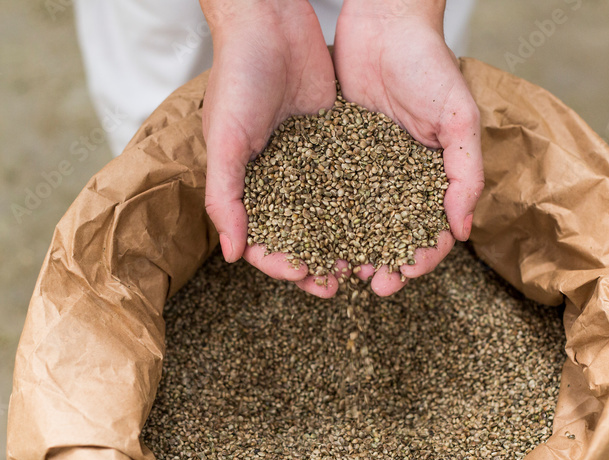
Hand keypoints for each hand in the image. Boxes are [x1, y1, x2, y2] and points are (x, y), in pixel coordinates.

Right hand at [200, 0, 340, 296]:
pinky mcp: (339, 145)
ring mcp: (310, 166)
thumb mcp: (225, 141)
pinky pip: (353, 184)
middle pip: (299, 238)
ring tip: (364, 264)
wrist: (270, 23)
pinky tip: (383, 225)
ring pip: (330, 218)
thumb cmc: (236, 78)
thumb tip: (232, 256)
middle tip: (338, 284)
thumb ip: (226, 197)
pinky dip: (366, 207)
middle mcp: (279, 183)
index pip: (262, 241)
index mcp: (246, 187)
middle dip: (316, 265)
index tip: (302, 274)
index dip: (279, 263)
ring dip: (344, 244)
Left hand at [334, 0, 482, 295]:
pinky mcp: (335, 155)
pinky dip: (323, 219)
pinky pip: (329, 194)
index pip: (433, 232)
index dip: (421, 258)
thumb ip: (465, 173)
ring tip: (339, 270)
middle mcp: (400, 180)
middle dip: (384, 264)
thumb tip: (464, 230)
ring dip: (352, 250)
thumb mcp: (458, 119)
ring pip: (359, 223)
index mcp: (434, 177)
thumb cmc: (430, 65)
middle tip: (370, 284)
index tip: (403, 275)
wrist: (384, 22)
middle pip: (393, 236)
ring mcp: (367, 171)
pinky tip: (311, 237)